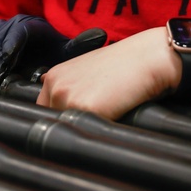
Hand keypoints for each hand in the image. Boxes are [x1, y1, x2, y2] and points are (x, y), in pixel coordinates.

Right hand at [0, 15, 105, 89]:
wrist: (35, 40)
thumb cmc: (50, 46)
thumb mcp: (64, 45)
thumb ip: (81, 43)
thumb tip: (102, 35)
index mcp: (28, 26)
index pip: (17, 36)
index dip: (10, 49)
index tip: (7, 63)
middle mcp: (10, 28)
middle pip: (0, 43)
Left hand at [36, 27, 182, 119]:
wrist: (147, 58)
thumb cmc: (123, 65)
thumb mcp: (87, 71)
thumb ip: (70, 87)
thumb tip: (56, 108)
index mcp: (54, 76)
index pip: (43, 109)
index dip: (59, 117)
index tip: (74, 120)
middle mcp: (55, 85)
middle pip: (52, 122)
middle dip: (69, 125)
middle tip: (91, 120)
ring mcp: (66, 97)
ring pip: (66, 129)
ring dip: (81, 131)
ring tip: (102, 119)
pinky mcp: (84, 109)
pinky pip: (84, 132)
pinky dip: (95, 132)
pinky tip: (110, 119)